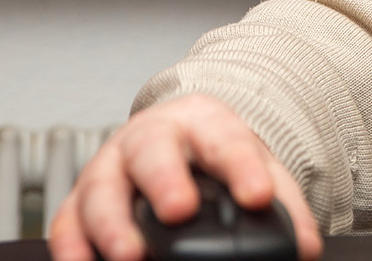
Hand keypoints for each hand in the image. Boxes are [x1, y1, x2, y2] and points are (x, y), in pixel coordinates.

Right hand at [47, 94, 322, 260]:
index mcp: (202, 124)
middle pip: (152, 151)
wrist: (175, 138)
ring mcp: (110, 168)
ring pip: (101, 189)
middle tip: (180, 210)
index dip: (242, 168)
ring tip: (130, 255)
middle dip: (165, 180)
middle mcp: (149, 139)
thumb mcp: (251, 166)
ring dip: (113, 225)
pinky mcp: (80, 202)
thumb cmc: (212, 154)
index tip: (258, 195)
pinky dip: (73, 248)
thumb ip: (282, 205)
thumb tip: (304, 247)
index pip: (226, 139)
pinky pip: (67, 223)